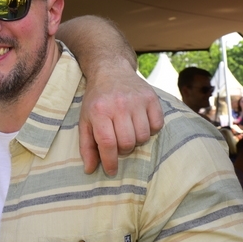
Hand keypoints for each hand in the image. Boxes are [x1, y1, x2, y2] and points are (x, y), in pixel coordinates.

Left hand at [79, 60, 163, 174]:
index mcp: (99, 111)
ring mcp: (137, 100)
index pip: (108, 143)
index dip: (110, 161)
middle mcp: (119, 105)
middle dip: (123, 149)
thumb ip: (87, 146)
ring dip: (136, 140)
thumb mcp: (85, 120)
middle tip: (118, 142)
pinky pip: (157, 126)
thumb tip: (90, 170)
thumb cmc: (97, 100)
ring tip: (128, 130)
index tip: (111, 171)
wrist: (111, 71)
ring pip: (143, 137)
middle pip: (127, 143)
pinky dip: (150, 129)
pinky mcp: (152, 97)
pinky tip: (140, 122)